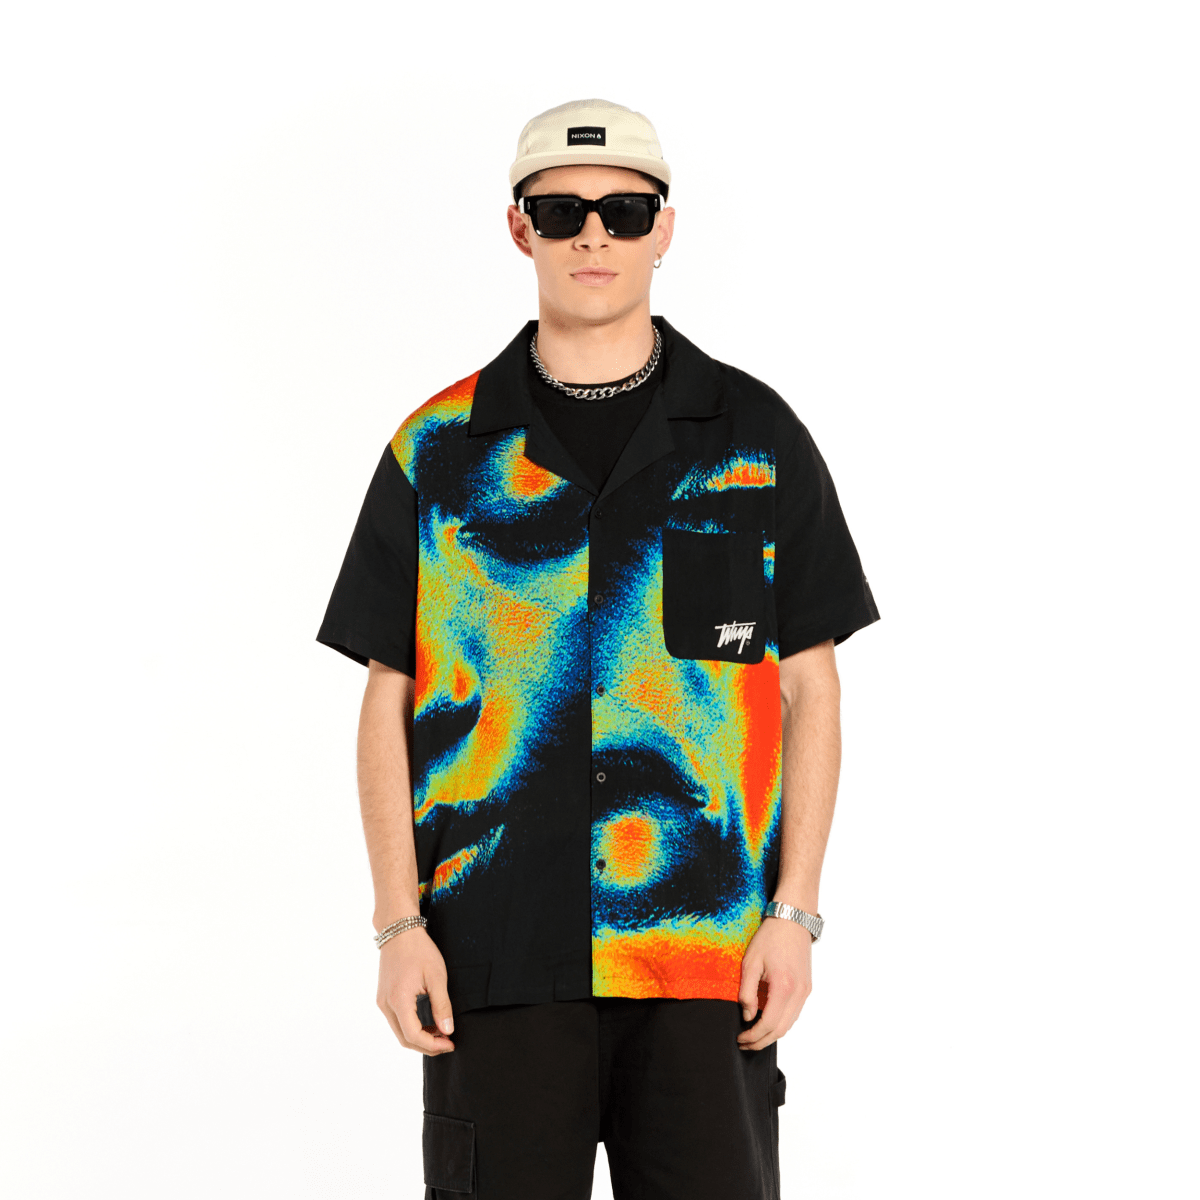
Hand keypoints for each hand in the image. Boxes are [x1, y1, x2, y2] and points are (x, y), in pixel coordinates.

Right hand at [376, 927, 455, 1054]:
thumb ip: (442, 1005)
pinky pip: (396, 1021)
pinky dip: (412, 1027)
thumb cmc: (419, 950)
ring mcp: (382, 1001)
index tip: (450, 1043)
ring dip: (419, 1037)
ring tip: (441, 1032)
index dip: (433, 1045)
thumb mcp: (436, 977)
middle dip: (427, 1046)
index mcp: (398, 1000)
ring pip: (399, 1032)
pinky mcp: (383, 997)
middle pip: (404, 1039)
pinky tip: (428, 1023)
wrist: (399, 930)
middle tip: (447, 1043)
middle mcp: (386, 1004)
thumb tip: (448, 1030)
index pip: (413, 1036)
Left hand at [736, 915, 812, 1050]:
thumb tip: (747, 1015)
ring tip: (753, 1034)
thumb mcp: (750, 962)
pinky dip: (780, 1022)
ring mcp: (805, 992)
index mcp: (784, 987)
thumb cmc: (770, 938)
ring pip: (789, 1025)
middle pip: (781, 1030)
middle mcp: (798, 993)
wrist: (793, 920)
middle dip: (761, 1041)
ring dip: (771, 1034)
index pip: (768, 1024)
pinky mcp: (806, 988)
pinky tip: (766, 1019)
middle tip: (744, 1043)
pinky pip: (794, 1013)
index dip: (753, 1036)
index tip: (740, 1038)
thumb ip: (747, 992)